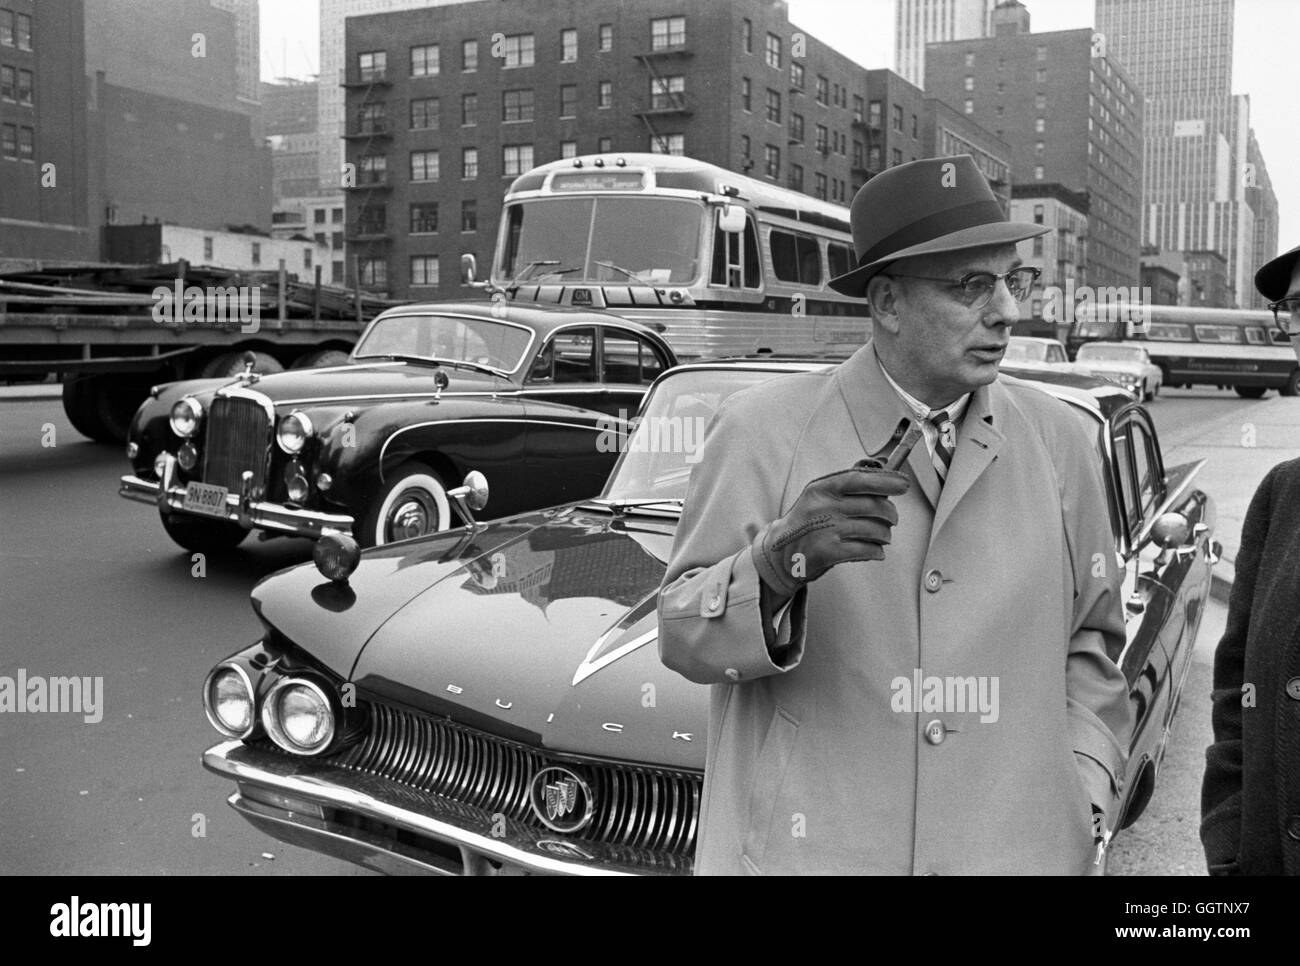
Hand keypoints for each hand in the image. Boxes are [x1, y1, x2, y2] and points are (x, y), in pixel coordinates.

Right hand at [753, 459, 910, 598]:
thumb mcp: (819, 497)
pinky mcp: (827, 552)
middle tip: (891, 519)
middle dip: (890, 514)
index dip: (885, 481)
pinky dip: (876, 552)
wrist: (780, 553)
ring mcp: (825, 530)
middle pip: (873, 506)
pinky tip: (873, 550)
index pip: (858, 479)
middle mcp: (822, 507)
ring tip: (881, 537)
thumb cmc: (807, 523)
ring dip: (884, 535)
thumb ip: (847, 487)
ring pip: (874, 530)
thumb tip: (883, 475)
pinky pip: (867, 550)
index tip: (902, 485)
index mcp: (821, 488)